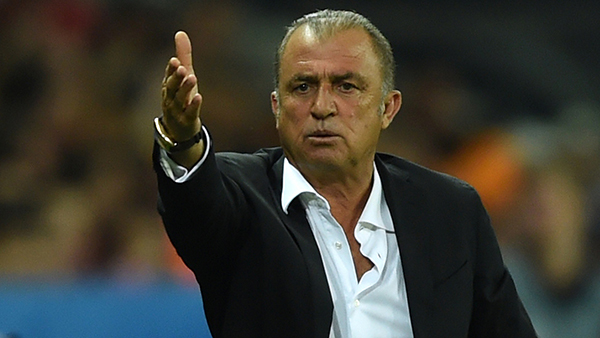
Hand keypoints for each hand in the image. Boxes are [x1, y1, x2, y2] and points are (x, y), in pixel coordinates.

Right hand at [160, 31, 203, 166]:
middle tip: (182, 67)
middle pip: (171, 87)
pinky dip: (193, 105)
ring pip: (179, 99)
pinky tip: (199, 97)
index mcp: (168, 86)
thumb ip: (183, 56)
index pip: (168, 76)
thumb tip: (181, 32)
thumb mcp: (183, 77)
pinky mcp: (186, 120)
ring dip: (185, 89)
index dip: (170, 69)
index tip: (174, 60)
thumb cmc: (182, 98)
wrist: (178, 129)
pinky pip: (189, 113)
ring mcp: (177, 110)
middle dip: (175, 77)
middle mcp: (170, 97)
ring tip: (192, 78)